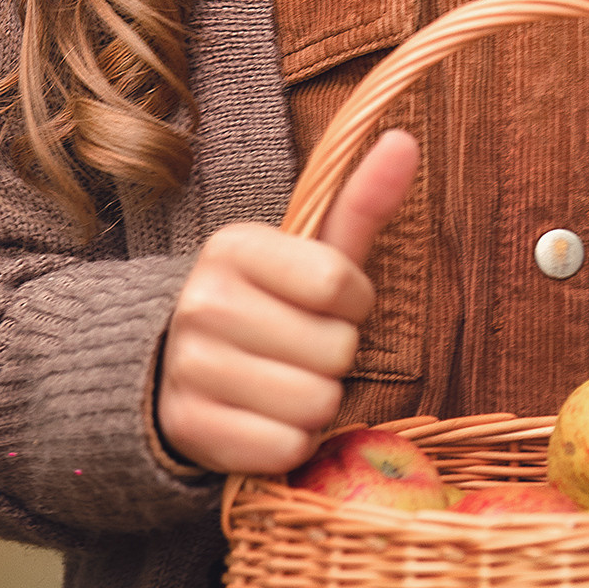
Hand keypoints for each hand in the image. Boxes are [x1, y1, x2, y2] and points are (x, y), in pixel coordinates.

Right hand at [154, 129, 420, 475]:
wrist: (183, 367)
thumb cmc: (272, 305)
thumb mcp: (313, 253)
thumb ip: (361, 201)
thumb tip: (405, 139)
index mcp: (233, 247)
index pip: (339, 282)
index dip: (354, 303)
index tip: (331, 305)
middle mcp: (202, 302)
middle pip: (334, 349)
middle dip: (334, 357)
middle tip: (301, 351)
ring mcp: (190, 367)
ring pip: (315, 403)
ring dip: (317, 404)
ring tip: (286, 384)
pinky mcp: (189, 429)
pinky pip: (285, 448)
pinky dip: (292, 443)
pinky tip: (268, 420)